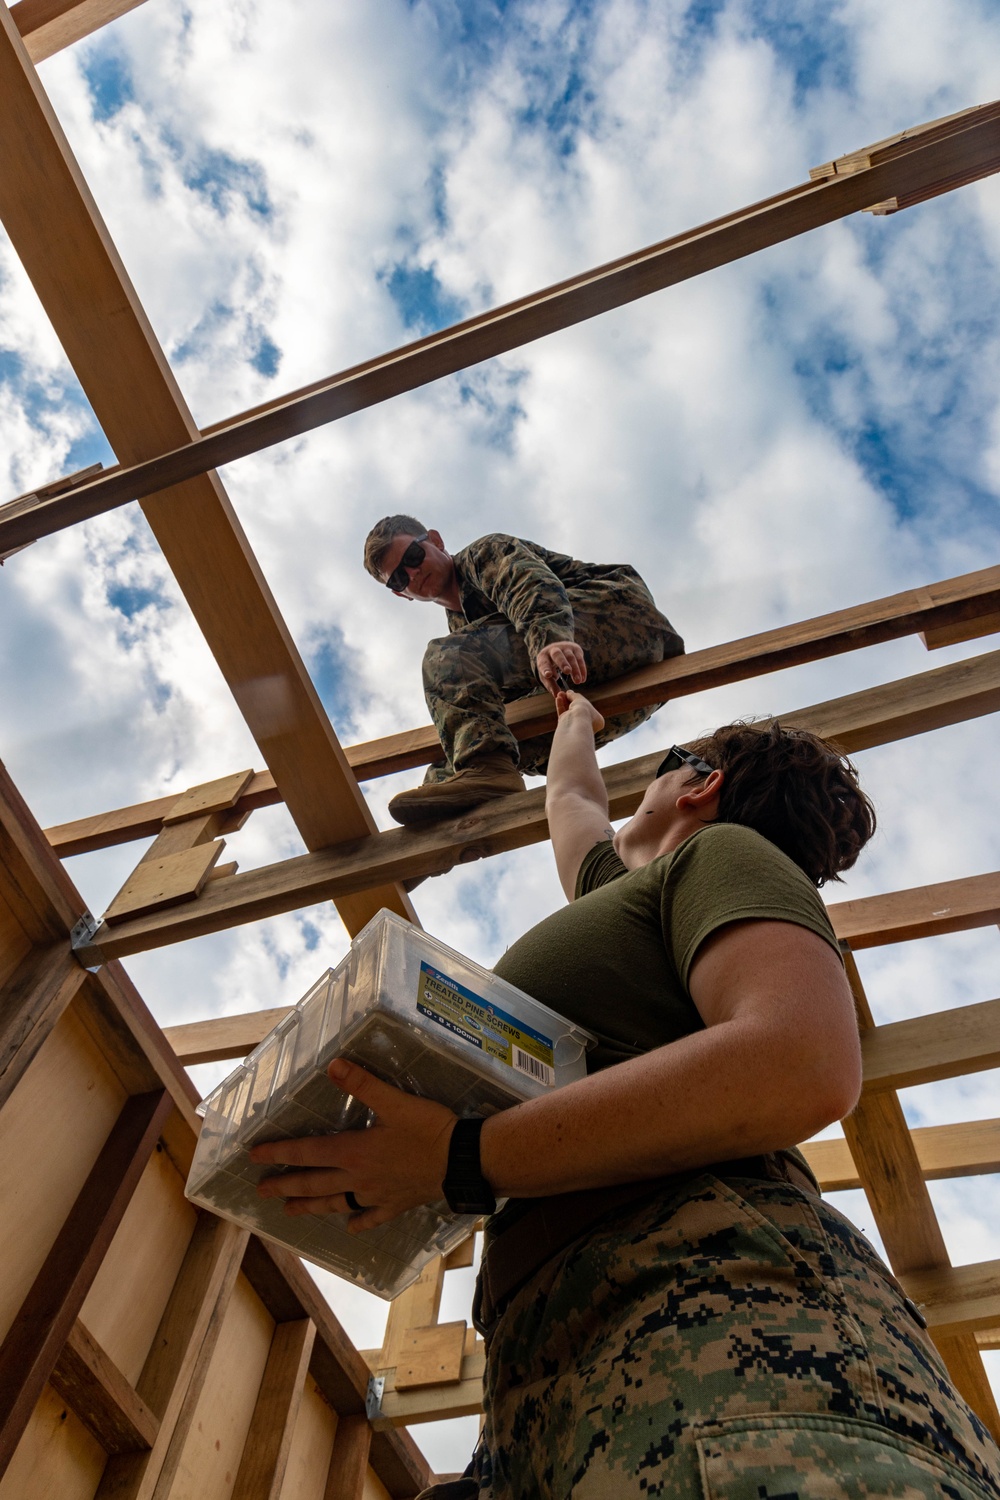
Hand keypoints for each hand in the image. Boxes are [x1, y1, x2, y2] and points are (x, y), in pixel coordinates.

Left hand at [250, 1058, 456, 1232]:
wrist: (462, 1161)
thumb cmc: (428, 1129)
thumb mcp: (395, 1101)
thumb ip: (362, 1084)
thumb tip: (332, 1065)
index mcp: (353, 1151)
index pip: (308, 1152)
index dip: (280, 1154)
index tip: (255, 1158)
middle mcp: (358, 1178)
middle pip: (314, 1183)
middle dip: (285, 1185)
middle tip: (261, 1191)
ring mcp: (376, 1196)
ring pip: (335, 1203)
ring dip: (310, 1206)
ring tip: (290, 1210)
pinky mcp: (396, 1205)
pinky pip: (371, 1217)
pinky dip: (358, 1222)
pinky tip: (350, 1228)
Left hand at [536, 641, 586, 697]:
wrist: (558, 650)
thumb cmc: (550, 666)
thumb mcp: (547, 675)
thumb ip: (551, 685)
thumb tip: (557, 695)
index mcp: (543, 657)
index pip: (543, 663)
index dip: (546, 668)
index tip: (548, 675)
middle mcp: (553, 650)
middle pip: (557, 655)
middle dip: (563, 663)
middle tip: (567, 671)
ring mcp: (565, 648)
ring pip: (570, 657)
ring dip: (575, 669)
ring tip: (578, 682)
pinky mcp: (575, 648)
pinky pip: (579, 658)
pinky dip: (582, 669)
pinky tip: (583, 679)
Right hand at [555, 688, 604, 731]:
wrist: (577, 723)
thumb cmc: (584, 712)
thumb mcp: (581, 699)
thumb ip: (575, 696)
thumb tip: (569, 692)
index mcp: (597, 721)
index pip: (588, 708)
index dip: (580, 700)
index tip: (574, 694)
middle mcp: (588, 725)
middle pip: (577, 709)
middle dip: (570, 700)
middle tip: (564, 692)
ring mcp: (577, 727)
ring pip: (569, 712)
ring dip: (564, 702)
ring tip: (559, 693)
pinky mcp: (567, 728)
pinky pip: (563, 715)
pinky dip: (560, 706)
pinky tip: (558, 698)